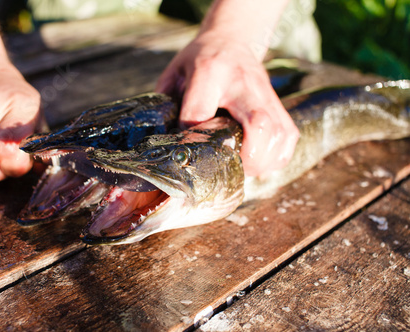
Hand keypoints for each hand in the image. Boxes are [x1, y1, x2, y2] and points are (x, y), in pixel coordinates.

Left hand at [156, 31, 298, 177]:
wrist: (231, 40)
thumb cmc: (198, 61)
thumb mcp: (175, 74)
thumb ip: (167, 106)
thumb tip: (166, 145)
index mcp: (209, 71)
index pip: (199, 112)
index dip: (190, 138)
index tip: (185, 150)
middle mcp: (242, 82)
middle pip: (258, 124)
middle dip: (247, 157)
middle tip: (230, 168)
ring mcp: (265, 93)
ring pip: (278, 134)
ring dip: (262, 161)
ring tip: (243, 168)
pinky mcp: (279, 104)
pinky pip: (287, 137)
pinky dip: (276, 157)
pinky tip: (259, 162)